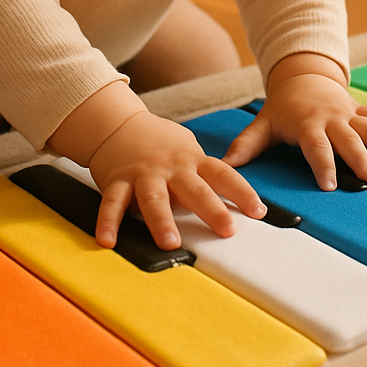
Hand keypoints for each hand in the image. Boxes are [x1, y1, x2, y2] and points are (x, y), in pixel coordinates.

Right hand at [87, 110, 266, 250]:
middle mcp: (170, 168)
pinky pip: (112, 204)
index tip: (258, 211)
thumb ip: (205, 175)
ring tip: (170, 243)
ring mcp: (143, 174)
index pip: (223, 175)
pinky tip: (107, 241)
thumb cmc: (160, 143)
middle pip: (194, 189)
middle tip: (227, 230)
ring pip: (154, 198)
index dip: (242, 192)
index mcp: (192, 161)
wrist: (117, 124)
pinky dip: (108, 223)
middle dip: (212, 209)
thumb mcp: (188, 151)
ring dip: (162, 221)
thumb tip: (234, 203)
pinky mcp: (116, 182)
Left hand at [222, 68, 366, 189]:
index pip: (316, 146)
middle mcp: (331, 117)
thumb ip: (246, 146)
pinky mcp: (360, 110)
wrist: (301, 77)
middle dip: (359, 160)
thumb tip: (222, 165)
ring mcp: (348, 112)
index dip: (323, 164)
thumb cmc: (281, 109)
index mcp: (307, 123)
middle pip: (348, 139)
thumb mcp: (262, 124)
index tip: (329, 185)